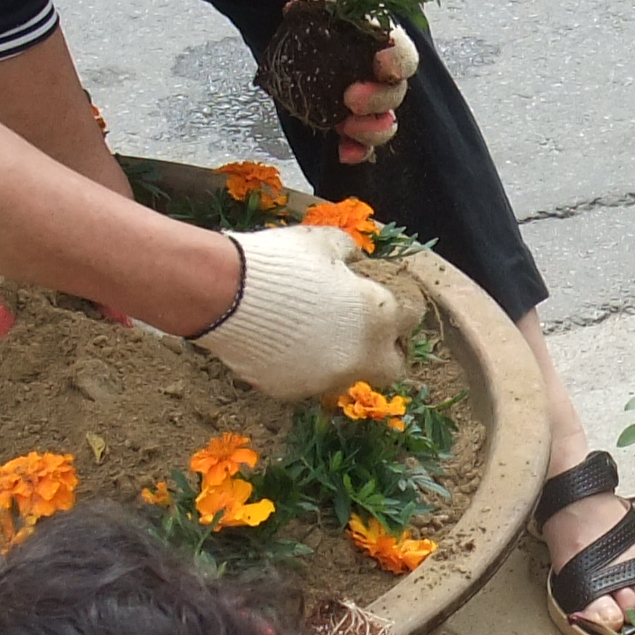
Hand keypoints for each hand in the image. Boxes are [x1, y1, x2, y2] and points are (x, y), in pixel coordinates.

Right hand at [196, 224, 412, 397]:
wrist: (224, 293)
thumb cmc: (279, 261)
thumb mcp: (322, 242)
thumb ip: (348, 252)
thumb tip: (354, 258)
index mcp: (376, 315)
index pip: (410, 319)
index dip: (400, 309)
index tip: (388, 303)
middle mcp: (359, 355)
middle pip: (391, 367)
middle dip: (383, 352)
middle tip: (362, 332)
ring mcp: (325, 379)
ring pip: (348, 378)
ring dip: (341, 360)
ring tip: (314, 336)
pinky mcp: (293, 392)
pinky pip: (308, 383)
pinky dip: (303, 368)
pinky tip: (283, 346)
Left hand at [297, 0, 420, 166]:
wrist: (328, 20)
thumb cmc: (334, 9)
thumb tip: (303, 2)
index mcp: (386, 44)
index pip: (403, 55)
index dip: (398, 62)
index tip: (381, 66)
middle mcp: (386, 76)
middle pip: (396, 95)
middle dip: (377, 101)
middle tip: (350, 99)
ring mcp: (372, 101)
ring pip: (386, 123)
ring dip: (371, 132)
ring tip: (345, 128)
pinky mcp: (355, 118)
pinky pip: (364, 142)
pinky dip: (357, 150)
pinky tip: (343, 153)